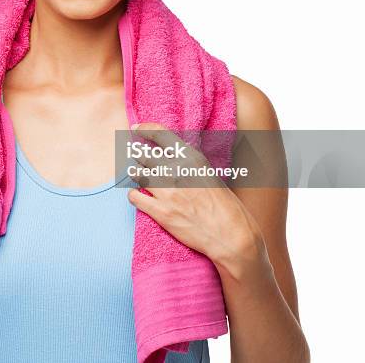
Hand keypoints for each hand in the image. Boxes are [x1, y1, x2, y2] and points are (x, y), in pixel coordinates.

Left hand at [127, 123, 263, 271]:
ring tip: (137, 175)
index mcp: (191, 158)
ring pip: (137, 174)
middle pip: (144, 154)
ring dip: (136, 174)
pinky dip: (133, 195)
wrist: (232, 235)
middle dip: (138, 155)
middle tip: (136, 156)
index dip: (145, 129)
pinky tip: (137, 196)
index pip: (160, 135)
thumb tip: (170, 156)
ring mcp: (167, 192)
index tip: (135, 129)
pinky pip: (134, 197)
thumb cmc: (224, 205)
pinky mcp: (161, 212)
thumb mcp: (208, 173)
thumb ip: (188, 163)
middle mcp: (177, 171)